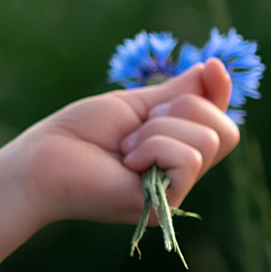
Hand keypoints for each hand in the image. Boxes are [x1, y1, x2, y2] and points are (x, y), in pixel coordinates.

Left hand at [15, 58, 242, 226]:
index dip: (221, 91)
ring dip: (159, 130)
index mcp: (176, 146)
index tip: (212, 66)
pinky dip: (154, 148)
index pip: (219, 120)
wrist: (46, 158)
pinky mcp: (166, 205)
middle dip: (184, 109)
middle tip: (140, 122)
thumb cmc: (81, 132)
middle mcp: (181, 172)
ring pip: (207, 140)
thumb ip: (177, 93)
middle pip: (225, 130)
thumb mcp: (136, 105)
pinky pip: (188, 159)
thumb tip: (213, 68)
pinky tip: (127, 162)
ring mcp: (176, 190)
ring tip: (125, 145)